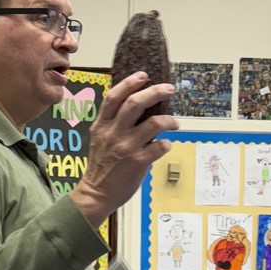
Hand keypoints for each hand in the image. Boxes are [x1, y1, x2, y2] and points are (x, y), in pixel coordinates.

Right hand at [69, 73, 177, 227]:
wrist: (96, 193)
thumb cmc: (100, 166)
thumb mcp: (98, 138)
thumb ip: (111, 122)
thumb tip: (133, 106)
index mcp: (102, 125)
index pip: (115, 97)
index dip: (130, 82)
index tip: (144, 76)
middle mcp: (113, 133)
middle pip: (135, 103)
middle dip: (155, 92)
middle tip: (169, 89)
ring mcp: (126, 148)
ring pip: (153, 123)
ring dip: (169, 120)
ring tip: (174, 123)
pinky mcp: (137, 163)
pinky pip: (159, 147)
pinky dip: (166, 144)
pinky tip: (165, 145)